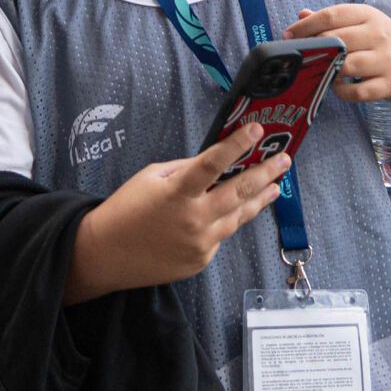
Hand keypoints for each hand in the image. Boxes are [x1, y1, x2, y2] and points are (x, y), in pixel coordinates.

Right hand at [68, 123, 290, 300]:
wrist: (106, 255)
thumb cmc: (125, 209)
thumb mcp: (150, 178)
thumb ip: (185, 170)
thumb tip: (214, 164)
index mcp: (177, 193)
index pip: (213, 164)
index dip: (236, 145)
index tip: (257, 130)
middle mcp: (194, 220)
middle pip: (239, 192)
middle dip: (265, 173)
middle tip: (284, 160)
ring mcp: (201, 244)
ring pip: (239, 217)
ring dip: (259, 199)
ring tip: (275, 186)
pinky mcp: (201, 261)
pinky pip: (220, 236)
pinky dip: (225, 222)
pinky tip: (230, 212)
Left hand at [286, 5, 390, 102]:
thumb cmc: (381, 42)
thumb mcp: (361, 23)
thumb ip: (332, 20)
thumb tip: (301, 15)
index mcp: (368, 15)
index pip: (332, 15)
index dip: (306, 26)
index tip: (288, 36)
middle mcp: (379, 35)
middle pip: (337, 40)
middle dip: (314, 50)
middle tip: (300, 58)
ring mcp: (386, 60)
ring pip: (347, 66)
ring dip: (329, 71)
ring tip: (321, 72)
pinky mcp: (389, 84)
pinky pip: (358, 92)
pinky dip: (342, 92)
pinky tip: (337, 87)